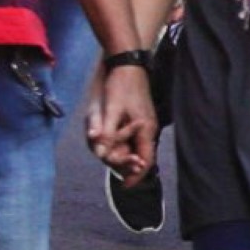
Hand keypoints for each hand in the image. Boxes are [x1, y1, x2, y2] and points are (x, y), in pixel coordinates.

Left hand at [90, 61, 156, 179]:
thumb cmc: (121, 86)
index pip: (145, 161)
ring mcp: (145, 123)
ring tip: (110, 155)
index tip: (126, 186)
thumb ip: (108, 134)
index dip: (136, 175)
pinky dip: (123, 142)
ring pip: (134, 146)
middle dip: (125, 163)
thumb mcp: (112, 111)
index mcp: (145, 130)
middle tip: (113, 168)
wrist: (127, 63)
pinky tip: (113, 141)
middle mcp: (148, 129)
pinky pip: (132, 137)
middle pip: (139, 155)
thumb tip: (102, 154)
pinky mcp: (139, 117)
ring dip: (122, 152)